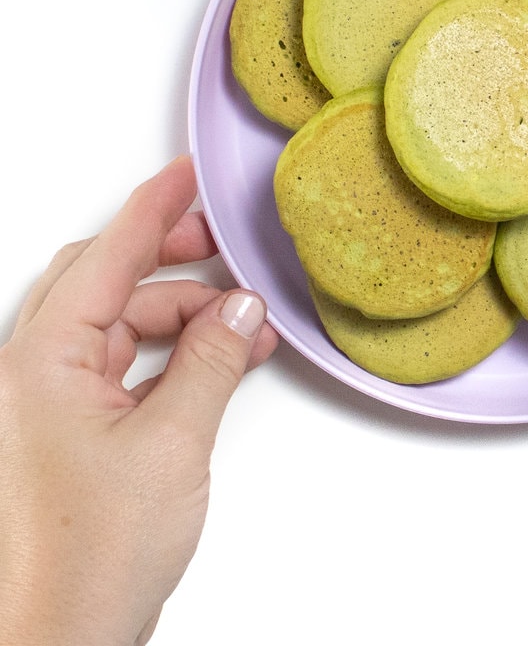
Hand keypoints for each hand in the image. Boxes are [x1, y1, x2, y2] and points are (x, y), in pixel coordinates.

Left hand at [0, 156, 277, 645]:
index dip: (153, 209)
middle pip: (106, 281)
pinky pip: (129, 366)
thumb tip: (242, 310)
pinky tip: (220, 361)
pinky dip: (176, 356)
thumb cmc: (89, 558)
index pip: (107, 257)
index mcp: (42, 362)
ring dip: (184, 317)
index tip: (186, 174)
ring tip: (243, 326)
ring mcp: (54, 403)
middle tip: (222, 246)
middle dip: (170, 260)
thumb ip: (211, 363)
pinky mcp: (76, 431)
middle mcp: (38, 373)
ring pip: (123, 325)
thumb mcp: (171, 445)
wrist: (59, 641)